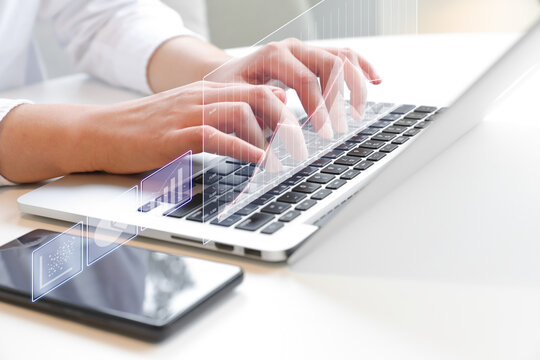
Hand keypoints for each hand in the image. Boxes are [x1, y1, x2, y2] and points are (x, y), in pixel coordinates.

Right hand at [92, 81, 309, 173]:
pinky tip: (258, 160)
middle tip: (303, 147)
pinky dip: (242, 148)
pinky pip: (216, 136)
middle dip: (288, 122)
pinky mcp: (175, 135)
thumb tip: (257, 131)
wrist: (101, 131)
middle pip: (259, 97)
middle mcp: (203, 98)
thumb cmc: (147, 130)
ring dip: (270, 137)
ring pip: (242, 112)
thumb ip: (221, 121)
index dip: (287, 111)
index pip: (259, 91)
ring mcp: (189, 114)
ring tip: (286, 158)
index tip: (304, 132)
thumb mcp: (189, 119)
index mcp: (209, 93)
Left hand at [206, 38, 380, 138]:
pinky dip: (361, 67)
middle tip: (339, 128)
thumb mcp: (237, 100)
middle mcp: (292, 48)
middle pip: (330, 65)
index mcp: (273, 56)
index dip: (319, 107)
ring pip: (342, 56)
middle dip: (339, 99)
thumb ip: (258, 108)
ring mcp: (305, 50)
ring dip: (356, 84)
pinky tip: (375, 80)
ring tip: (358, 112)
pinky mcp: (313, 56)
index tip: (324, 132)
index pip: (307, 80)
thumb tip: (283, 115)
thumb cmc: (231, 90)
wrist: (228, 76)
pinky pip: (344, 55)